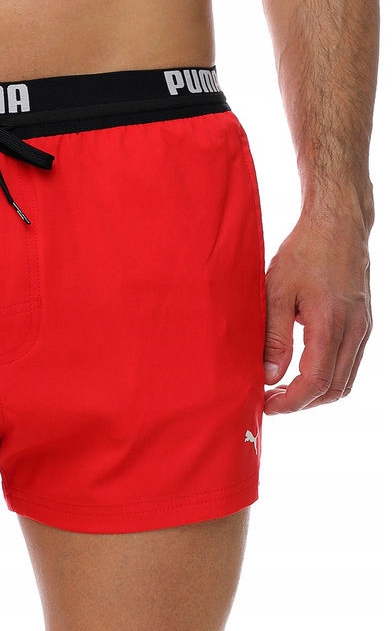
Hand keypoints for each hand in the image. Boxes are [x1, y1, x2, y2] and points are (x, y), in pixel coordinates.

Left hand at [263, 211, 371, 413]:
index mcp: (332, 323)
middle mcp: (355, 330)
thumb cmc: (304, 252)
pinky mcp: (363, 323)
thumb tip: (269, 376)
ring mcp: (363, 327)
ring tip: (281, 389)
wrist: (338, 224)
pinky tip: (299, 370)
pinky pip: (349, 363)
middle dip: (302, 403)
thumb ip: (274, 337)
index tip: (266, 406)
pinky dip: (327, 376)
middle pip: (335, 389)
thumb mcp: (277, 292)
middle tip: (270, 401)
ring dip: (315, 392)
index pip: (317, 381)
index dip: (291, 402)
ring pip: (345, 379)